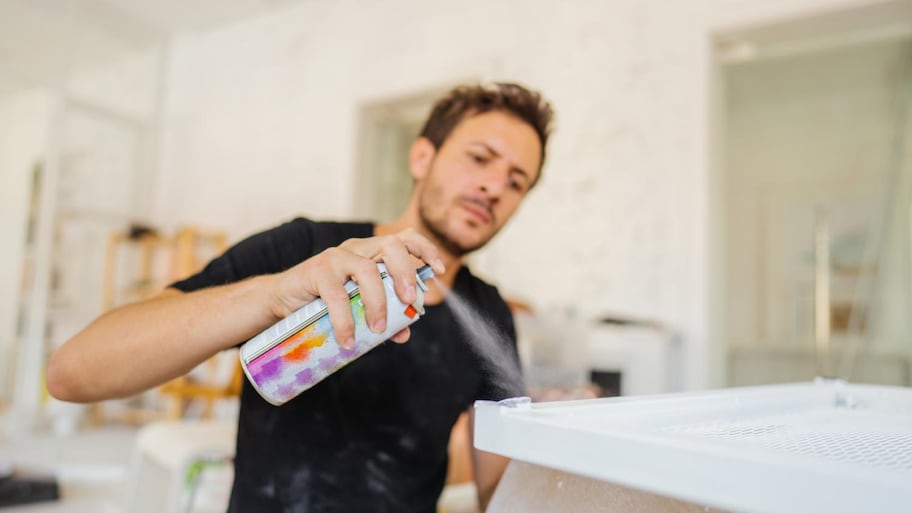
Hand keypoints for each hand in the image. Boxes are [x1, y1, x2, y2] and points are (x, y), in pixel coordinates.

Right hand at [267, 229, 444, 347]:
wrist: (282, 302)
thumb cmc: (324, 303)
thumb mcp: (358, 309)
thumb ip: (383, 318)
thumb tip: (405, 333)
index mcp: (371, 253)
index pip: (404, 238)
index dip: (425, 250)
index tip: (439, 271)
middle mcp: (356, 249)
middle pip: (390, 246)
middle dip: (406, 273)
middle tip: (409, 302)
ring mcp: (335, 258)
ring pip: (367, 270)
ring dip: (378, 303)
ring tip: (377, 330)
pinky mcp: (315, 271)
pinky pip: (338, 295)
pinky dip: (346, 321)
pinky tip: (348, 340)